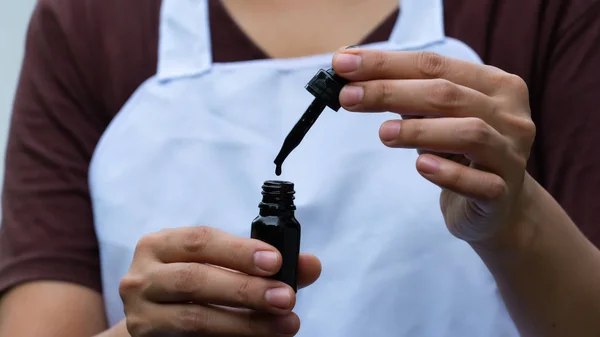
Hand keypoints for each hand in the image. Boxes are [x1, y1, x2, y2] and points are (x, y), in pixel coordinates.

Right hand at [119, 226, 320, 335]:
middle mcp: (142, 276)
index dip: (239, 251)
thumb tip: (311, 265)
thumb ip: (264, 265)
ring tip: (283, 325)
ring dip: (245, 323)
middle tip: (286, 298)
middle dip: (246, 289)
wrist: (158, 321)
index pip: (201, 241)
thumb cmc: (195, 286)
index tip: (276, 261)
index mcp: (161, 245)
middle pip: (195, 279)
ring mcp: (140, 313)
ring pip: (194, 319)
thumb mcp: (224, 268)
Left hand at [332, 49, 536, 246]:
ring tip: (383, 133)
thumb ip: (406, 95)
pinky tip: (421, 166)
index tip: (343, 64)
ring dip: (420, 130)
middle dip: (391, 92)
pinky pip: (479, 182)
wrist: (497, 206)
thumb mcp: (435, 117)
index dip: (386, 63)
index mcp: (495, 85)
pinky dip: (448, 173)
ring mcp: (510, 155)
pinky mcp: (503, 193)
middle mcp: (510, 115)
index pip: (434, 65)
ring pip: (471, 132)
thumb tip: (352, 76)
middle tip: (348, 97)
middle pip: (448, 95)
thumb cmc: (459, 152)